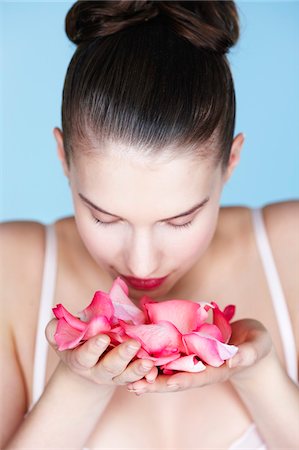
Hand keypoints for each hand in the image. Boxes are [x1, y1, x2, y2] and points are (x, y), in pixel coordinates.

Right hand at [45, 319, 157, 386]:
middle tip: (133, 344)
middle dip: (121, 356)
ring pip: (126, 376)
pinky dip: (147, 375)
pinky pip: (139, 379)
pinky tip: (155, 369)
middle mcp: (96, 371)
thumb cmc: (74, 339)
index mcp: (79, 359)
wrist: (85, 360)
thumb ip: (59, 326)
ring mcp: (113, 376)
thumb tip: (65, 318)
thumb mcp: (62, 333)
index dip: (93, 348)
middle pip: (109, 368)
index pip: (85, 356)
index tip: (103, 338)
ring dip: (138, 369)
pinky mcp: (128, 376)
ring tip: (149, 361)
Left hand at [126, 319, 272, 394]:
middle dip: (155, 382)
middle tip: (134, 384)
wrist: (250, 340)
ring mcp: (194, 358)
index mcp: (217, 369)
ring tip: (127, 374)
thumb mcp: (257, 347)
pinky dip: (154, 353)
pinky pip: (170, 351)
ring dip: (149, 371)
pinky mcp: (189, 347)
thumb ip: (247, 354)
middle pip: (176, 377)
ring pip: (168, 367)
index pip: (196, 378)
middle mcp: (201, 367)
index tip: (164, 383)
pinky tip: (137, 352)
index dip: (179, 381)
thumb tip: (233, 358)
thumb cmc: (256, 344)